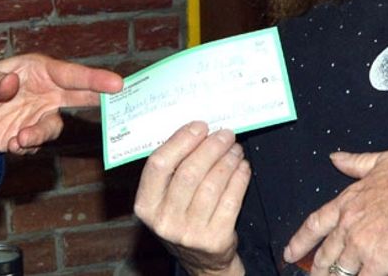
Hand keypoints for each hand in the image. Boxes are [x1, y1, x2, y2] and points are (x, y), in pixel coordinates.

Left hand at [0, 53, 122, 175]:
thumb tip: (12, 85)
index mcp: (35, 70)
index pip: (68, 73)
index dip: (93, 78)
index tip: (116, 83)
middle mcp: (44, 91)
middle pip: (79, 93)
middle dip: (99, 95)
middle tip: (119, 96)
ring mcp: (40, 114)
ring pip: (55, 126)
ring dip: (40, 134)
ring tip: (19, 139)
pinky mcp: (33, 135)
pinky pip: (39, 143)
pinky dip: (27, 145)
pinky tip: (10, 143)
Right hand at [134, 122, 249, 275]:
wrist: (201, 260)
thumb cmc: (182, 218)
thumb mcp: (164, 200)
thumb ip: (172, 170)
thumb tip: (196, 132)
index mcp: (145, 206)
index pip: (159, 164)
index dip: (181, 141)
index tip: (200, 126)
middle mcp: (164, 221)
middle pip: (189, 172)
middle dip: (211, 147)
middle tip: (225, 134)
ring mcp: (189, 233)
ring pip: (212, 184)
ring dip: (228, 160)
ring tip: (235, 148)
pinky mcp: (215, 239)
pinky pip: (231, 200)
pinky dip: (240, 178)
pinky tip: (242, 167)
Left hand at [284, 150, 387, 275]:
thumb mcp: (383, 160)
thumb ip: (356, 162)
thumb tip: (335, 158)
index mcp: (348, 201)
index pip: (316, 223)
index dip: (301, 240)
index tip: (289, 252)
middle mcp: (349, 225)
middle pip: (325, 253)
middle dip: (316, 269)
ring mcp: (361, 246)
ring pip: (339, 270)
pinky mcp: (378, 263)